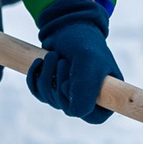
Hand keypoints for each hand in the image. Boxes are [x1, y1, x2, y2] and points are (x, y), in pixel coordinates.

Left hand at [27, 0, 120, 119]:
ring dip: (47, 75)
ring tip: (53, 55)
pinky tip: (39, 61)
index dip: (81, 103)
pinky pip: (37, 91)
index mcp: (107, 94)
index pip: (94, 117)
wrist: (69, 25)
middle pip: (68, 109)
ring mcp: (68, 94)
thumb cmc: (85, 43)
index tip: (73, 81)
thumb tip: (75, 113)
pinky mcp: (50, 88)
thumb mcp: (89, 63)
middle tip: (62, 61)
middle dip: (60, 82)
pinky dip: (34, 76)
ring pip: (50, 99)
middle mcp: (88, 97)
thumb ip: (86, 89)